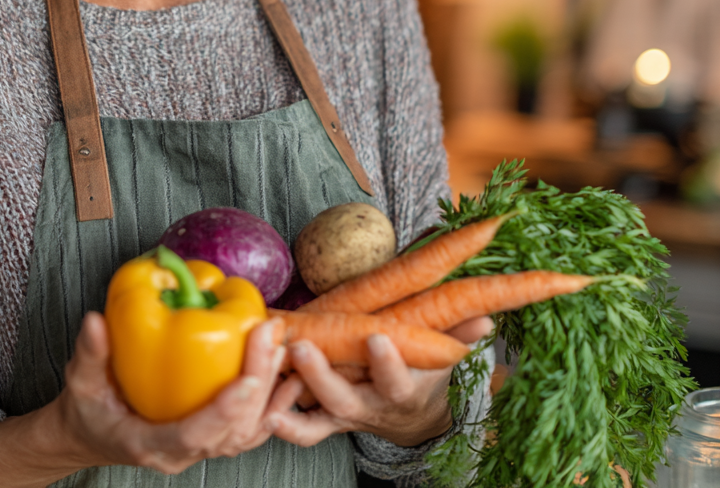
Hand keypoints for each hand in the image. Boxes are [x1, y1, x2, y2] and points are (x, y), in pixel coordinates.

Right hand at [0, 314, 287, 487]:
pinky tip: (289, 377)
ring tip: (285, 348)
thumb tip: (94, 321)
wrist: (90, 433)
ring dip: (272, 392)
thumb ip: (90, 352)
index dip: (224, 410)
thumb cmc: (87, 407)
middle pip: (233, 430)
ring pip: (248, 432)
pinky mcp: (212, 438)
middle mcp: (181, 454)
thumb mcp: (81, 380)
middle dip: (258, 382)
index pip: (194, 435)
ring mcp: (199, 450)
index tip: (246, 379)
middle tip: (270, 335)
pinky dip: (274, 405)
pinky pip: (251, 429)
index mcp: (148, 444)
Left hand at [265, 316, 493, 449]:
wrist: (412, 417)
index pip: (395, 380)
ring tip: (270, 376)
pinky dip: (285, 422)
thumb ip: (461, 336)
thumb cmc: (425, 374)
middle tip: (303, 349)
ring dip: (292, 398)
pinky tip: (265, 406)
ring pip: (316, 413)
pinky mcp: (325, 418)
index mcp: (401, 390)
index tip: (376, 339)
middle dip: (322, 376)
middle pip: (343, 399)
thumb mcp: (446, 357)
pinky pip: (304, 428)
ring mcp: (344, 414)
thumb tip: (487, 323)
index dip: (387, 363)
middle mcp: (369, 407)